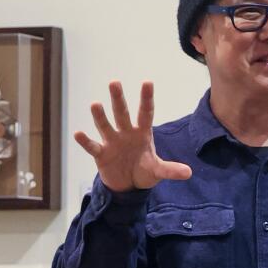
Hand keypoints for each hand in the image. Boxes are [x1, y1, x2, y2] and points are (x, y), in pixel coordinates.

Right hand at [74, 81, 191, 192]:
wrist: (128, 186)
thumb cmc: (143, 171)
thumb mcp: (157, 171)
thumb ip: (170, 170)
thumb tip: (189, 173)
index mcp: (142, 133)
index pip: (145, 113)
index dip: (146, 99)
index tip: (147, 82)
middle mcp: (126, 133)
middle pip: (122, 113)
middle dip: (118, 99)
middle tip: (114, 82)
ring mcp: (112, 142)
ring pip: (105, 126)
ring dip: (100, 116)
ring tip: (95, 104)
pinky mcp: (101, 154)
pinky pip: (92, 146)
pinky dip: (85, 141)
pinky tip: (78, 133)